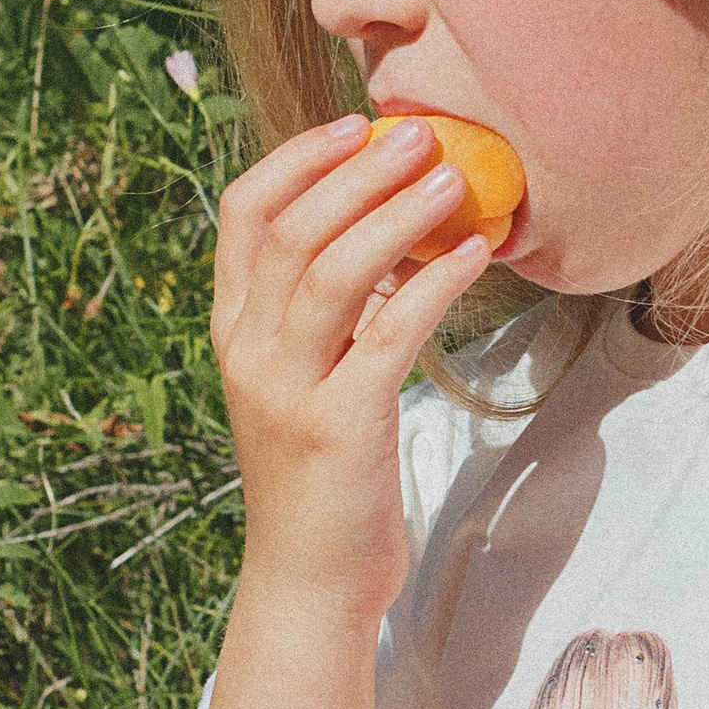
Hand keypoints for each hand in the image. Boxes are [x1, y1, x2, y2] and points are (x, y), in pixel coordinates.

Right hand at [210, 114, 493, 614]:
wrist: (311, 582)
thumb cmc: (323, 474)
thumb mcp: (306, 378)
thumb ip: (329, 310)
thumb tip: (390, 227)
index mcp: (233, 331)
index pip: (242, 214)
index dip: (297, 158)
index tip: (355, 125)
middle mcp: (248, 353)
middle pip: (293, 230)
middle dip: (358, 172)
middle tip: (421, 133)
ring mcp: (288, 391)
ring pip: (334, 273)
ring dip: (397, 215)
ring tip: (454, 177)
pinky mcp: (339, 428)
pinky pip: (389, 334)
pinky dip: (434, 284)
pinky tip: (475, 254)